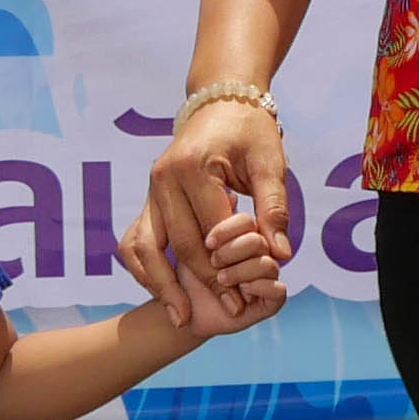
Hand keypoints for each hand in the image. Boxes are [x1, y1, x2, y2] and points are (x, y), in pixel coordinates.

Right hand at [120, 96, 294, 333]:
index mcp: (194, 167)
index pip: (212, 230)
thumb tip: (280, 254)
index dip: (230, 268)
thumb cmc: (249, 130)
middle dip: (204, 283)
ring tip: (182, 317)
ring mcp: (151, 188)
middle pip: (180, 244)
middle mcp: (164, 178)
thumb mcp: (270, 163)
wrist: (220, 102)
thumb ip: (274, 208)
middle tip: (229, 313)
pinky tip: (163, 295)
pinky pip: (137, 240)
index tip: (246, 299)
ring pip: (147, 246)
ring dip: (163, 285)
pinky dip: (146, 269)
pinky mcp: (148, 197)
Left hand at [186, 201, 292, 330]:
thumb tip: (231, 197)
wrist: (185, 309)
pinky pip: (278, 291)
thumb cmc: (185, 270)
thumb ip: (208, 214)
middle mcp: (262, 253)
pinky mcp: (271, 301)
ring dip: (242, 272)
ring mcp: (268, 277)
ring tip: (222, 278)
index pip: (247, 223)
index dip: (229, 229)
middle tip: (214, 261)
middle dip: (232, 253)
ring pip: (268, 265)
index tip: (210, 241)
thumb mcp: (189, 237)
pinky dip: (259, 288)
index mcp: (246, 233)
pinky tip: (242, 290)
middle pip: (257, 243)